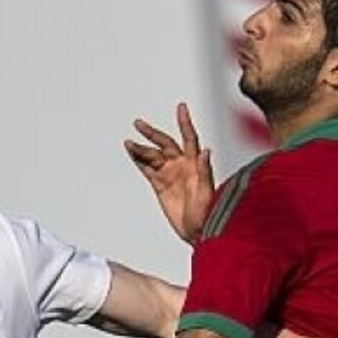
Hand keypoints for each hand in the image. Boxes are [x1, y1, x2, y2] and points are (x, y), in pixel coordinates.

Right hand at [124, 103, 213, 244]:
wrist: (200, 230)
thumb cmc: (209, 212)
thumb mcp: (208, 192)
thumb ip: (206, 171)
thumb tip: (206, 150)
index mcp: (195, 164)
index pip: (190, 138)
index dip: (185, 122)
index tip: (181, 107)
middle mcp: (182, 165)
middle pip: (165, 144)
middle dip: (152, 133)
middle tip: (138, 123)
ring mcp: (170, 174)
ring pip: (153, 156)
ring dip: (141, 149)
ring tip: (129, 142)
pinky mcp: (160, 185)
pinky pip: (147, 169)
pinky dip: (139, 160)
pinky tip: (131, 152)